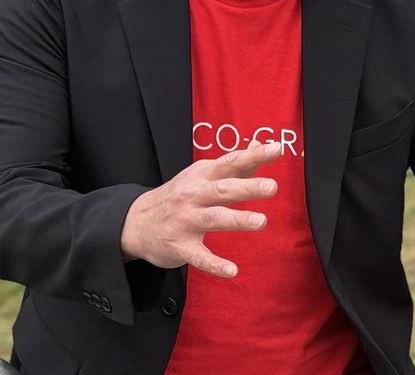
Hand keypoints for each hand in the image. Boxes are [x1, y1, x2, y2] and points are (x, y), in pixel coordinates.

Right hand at [120, 139, 281, 277]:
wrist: (137, 222)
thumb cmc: (179, 195)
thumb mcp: (202, 174)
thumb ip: (234, 163)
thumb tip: (262, 144)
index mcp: (202, 176)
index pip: (230, 162)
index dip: (253, 155)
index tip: (276, 149)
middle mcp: (193, 195)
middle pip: (222, 190)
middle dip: (247, 188)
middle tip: (272, 187)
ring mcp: (186, 221)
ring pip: (214, 219)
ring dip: (237, 219)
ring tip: (261, 221)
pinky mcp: (181, 246)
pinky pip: (199, 256)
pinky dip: (215, 264)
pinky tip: (232, 270)